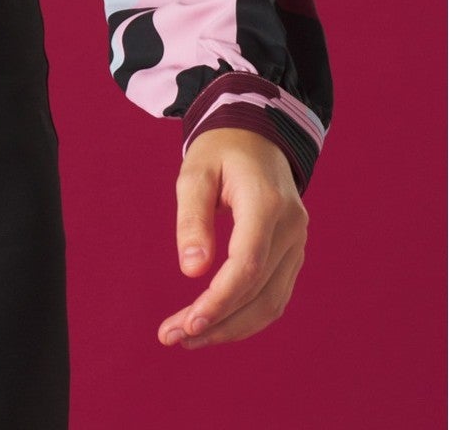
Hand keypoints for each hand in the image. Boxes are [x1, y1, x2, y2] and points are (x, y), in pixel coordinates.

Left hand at [157, 126, 308, 350]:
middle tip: (173, 337)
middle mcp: (291, 228)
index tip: (187, 324)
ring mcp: (297, 242)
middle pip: (259, 293)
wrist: (257, 133)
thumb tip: (191, 271)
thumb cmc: (220, 150)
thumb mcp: (195, 172)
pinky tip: (215, 324)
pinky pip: (275, 296)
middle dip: (217, 323)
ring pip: (271, 303)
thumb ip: (192, 218)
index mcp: (267, 203)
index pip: (247, 266)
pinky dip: (246, 316)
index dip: (219, 301)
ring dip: (231, 327)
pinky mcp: (293, 253)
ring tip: (188, 337)